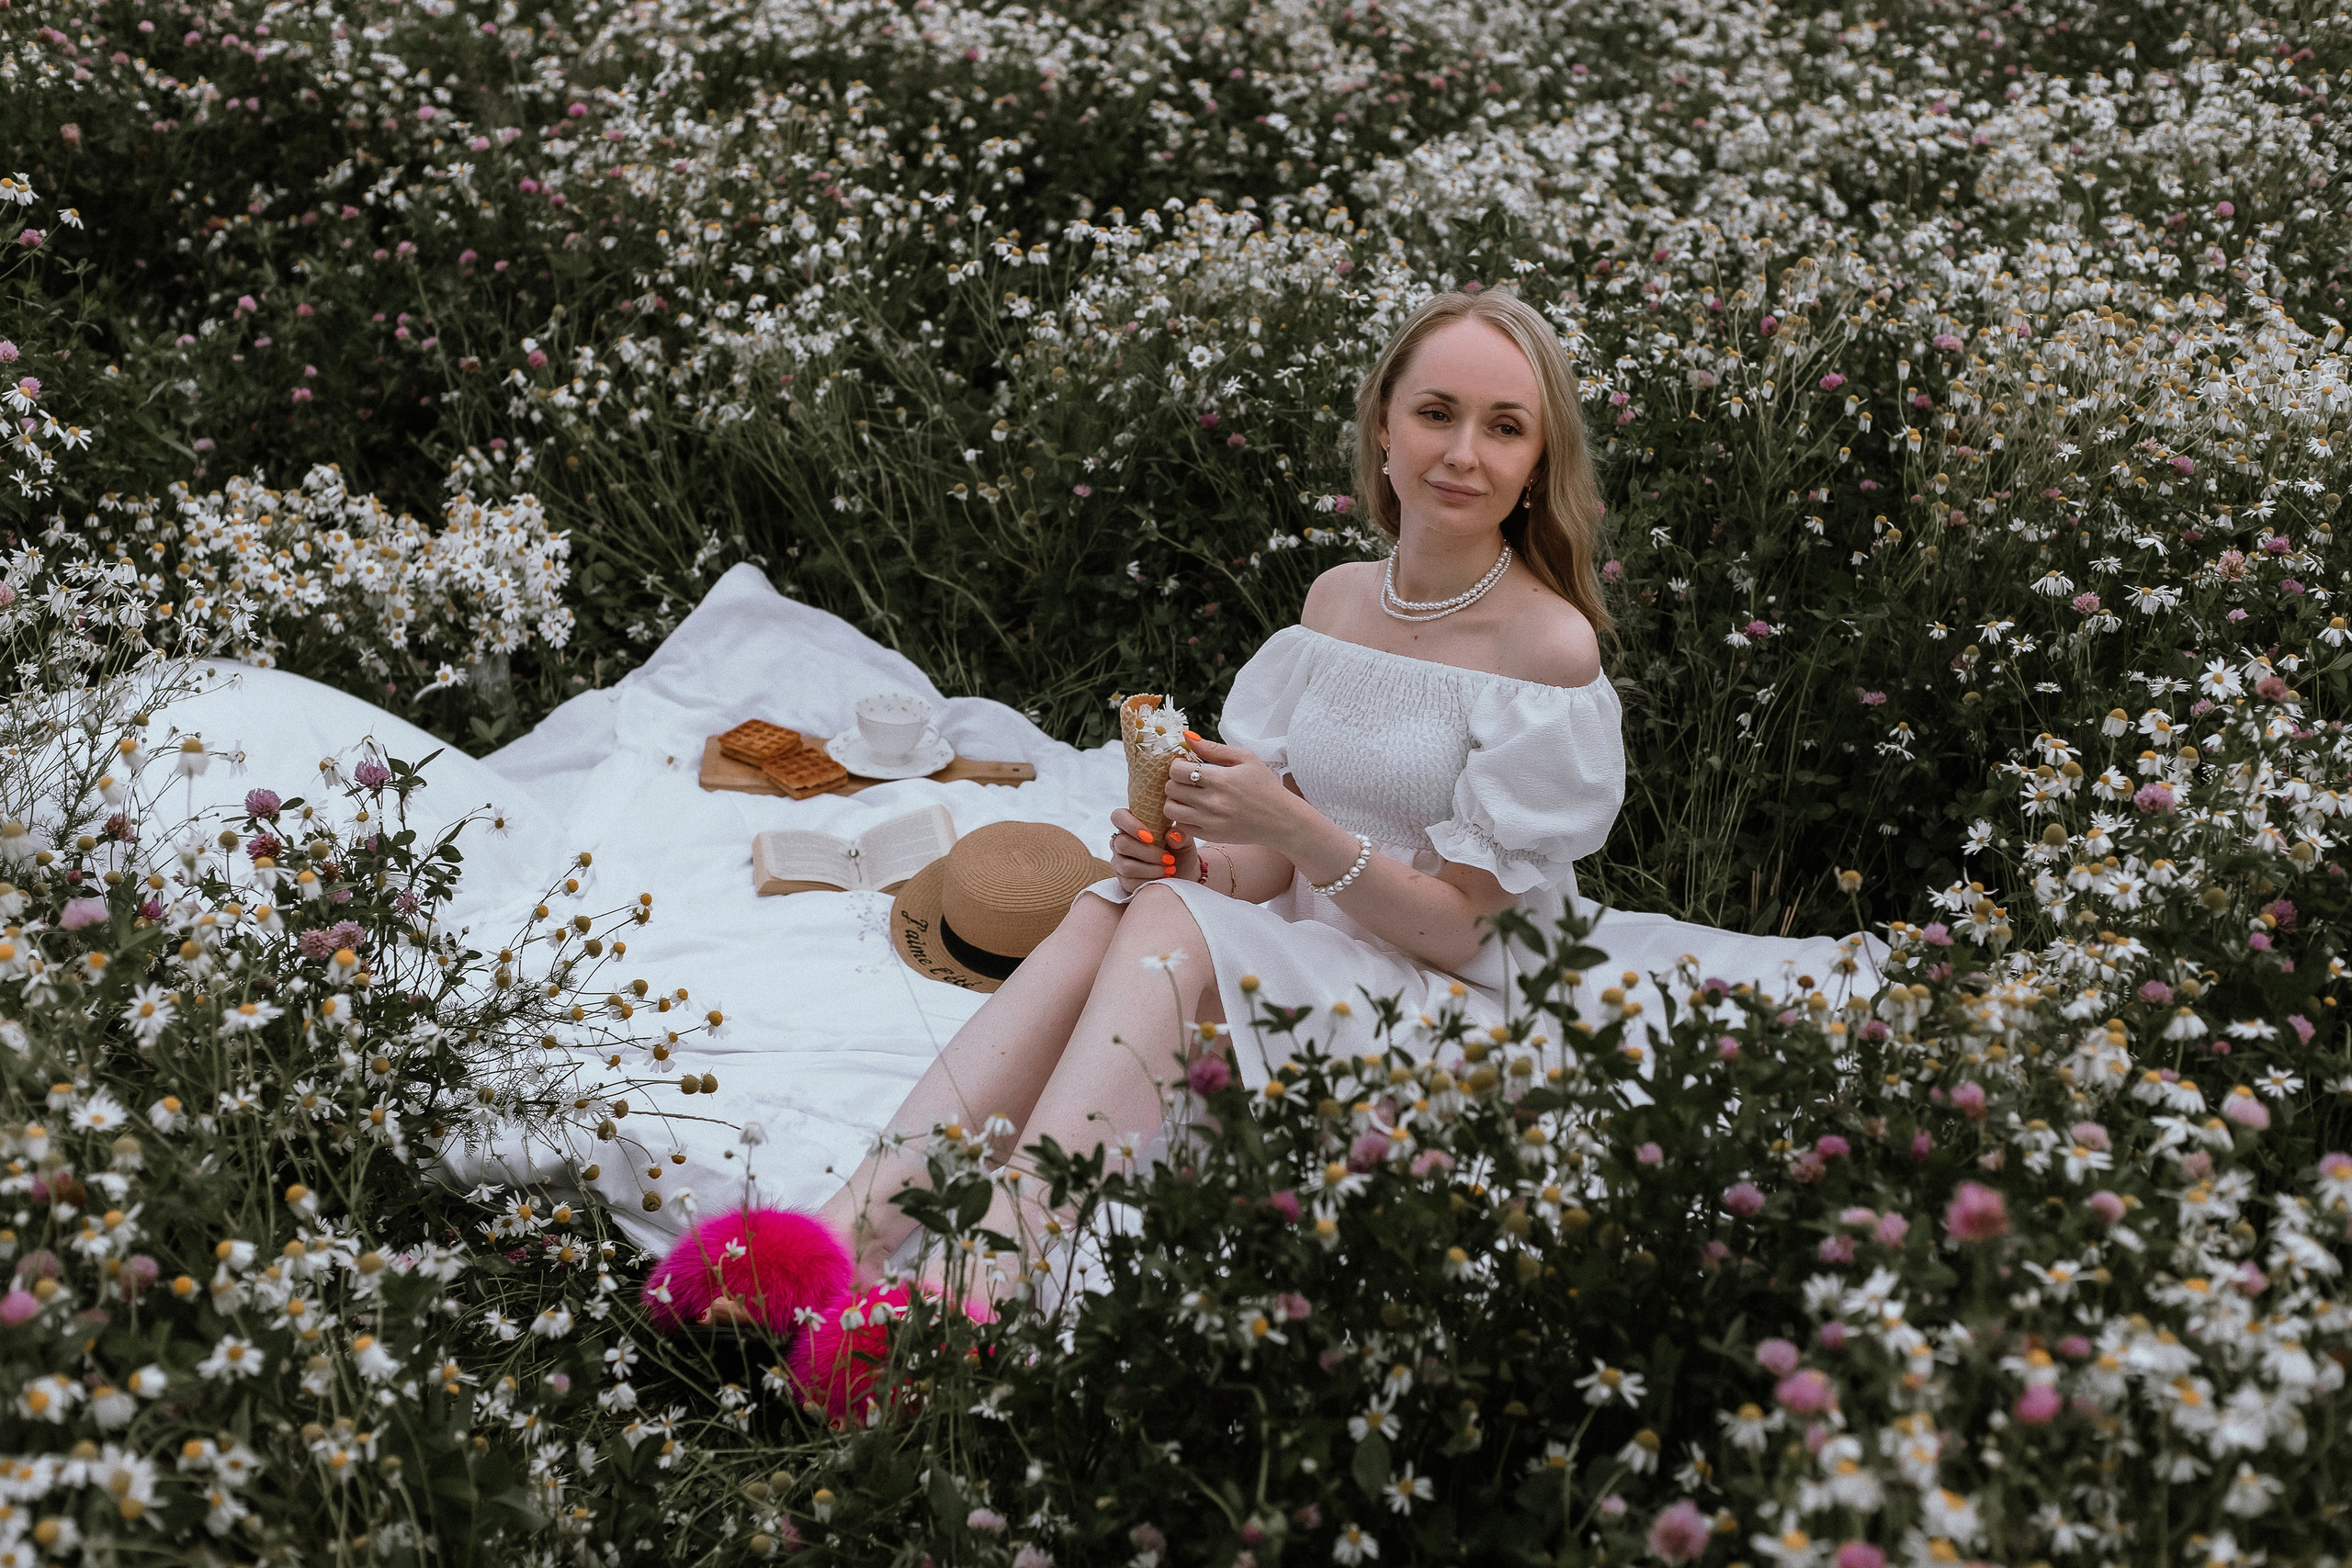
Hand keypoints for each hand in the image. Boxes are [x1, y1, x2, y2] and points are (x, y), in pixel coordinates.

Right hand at [1108, 806, 1197, 893]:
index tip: (1150, 837)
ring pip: (1126, 866)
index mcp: (1132, 823)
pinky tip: (1163, 878)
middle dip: (1148, 853)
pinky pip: (1130, 882)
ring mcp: (1120, 861)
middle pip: (1122, 844)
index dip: (1130, 825)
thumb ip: (1181, 835)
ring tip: (1169, 868)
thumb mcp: (1185, 841)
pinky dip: (1149, 880)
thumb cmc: (1179, 851)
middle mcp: (1121, 841)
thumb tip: (1172, 836)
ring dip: (1150, 869)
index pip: (1118, 816)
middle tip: (1168, 857)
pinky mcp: (1123, 879)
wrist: (1183, 874)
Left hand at [1162, 734, 1301, 850]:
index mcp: (1221, 779)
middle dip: (1175, 781)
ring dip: (1175, 800)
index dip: (1178, 765)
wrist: (1280, 820)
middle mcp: (1212, 802)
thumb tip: (1187, 736)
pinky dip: (1182, 816)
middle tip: (1187, 780)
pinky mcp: (1210, 835)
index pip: (1177, 770)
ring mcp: (1210, 822)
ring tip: (1188, 795)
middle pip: (1171, 788)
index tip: (1187, 765)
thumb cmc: (1264, 786)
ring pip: (1170, 809)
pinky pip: (1180, 826)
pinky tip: (1195, 810)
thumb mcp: (1246, 758)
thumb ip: (1214, 748)